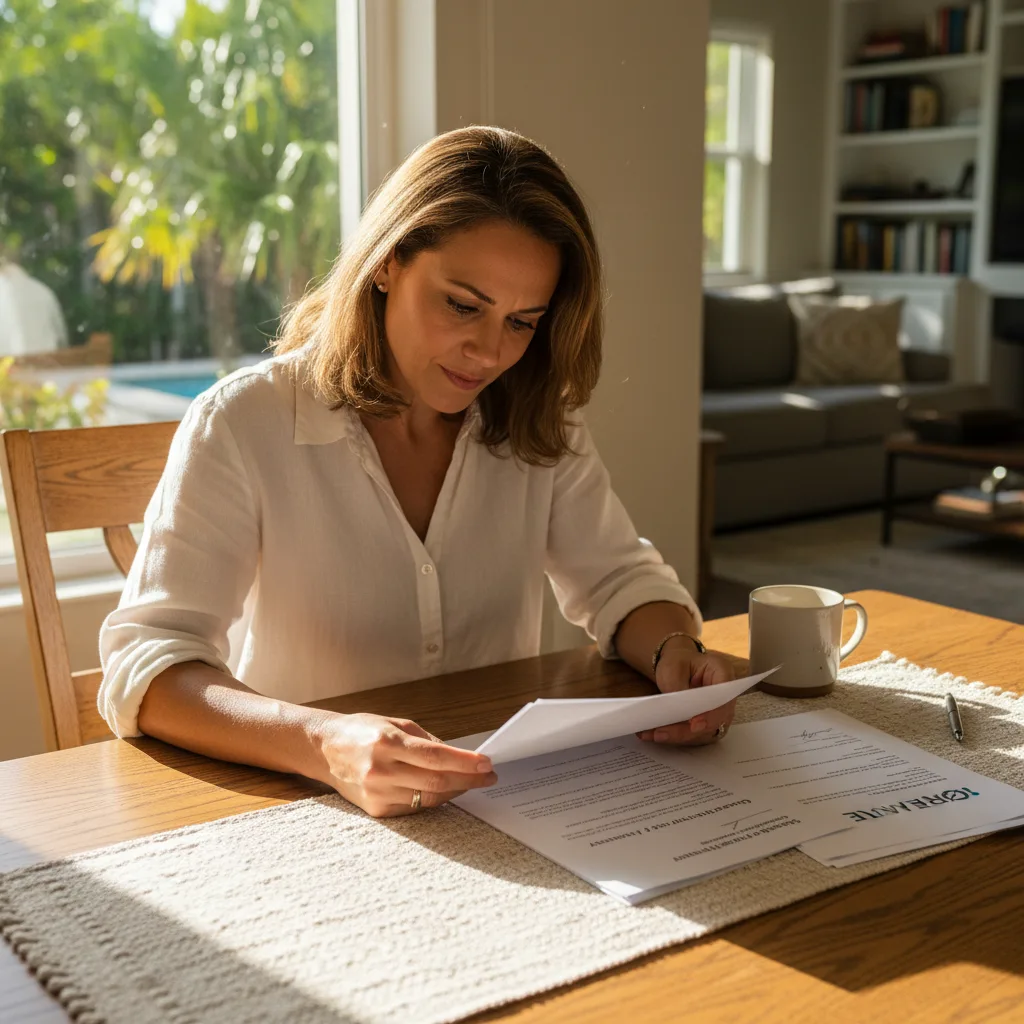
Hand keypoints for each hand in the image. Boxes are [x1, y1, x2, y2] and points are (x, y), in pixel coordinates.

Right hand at [313, 712, 496, 816]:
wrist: (324, 749)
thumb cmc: (361, 730)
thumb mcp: (395, 722)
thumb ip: (427, 740)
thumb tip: (458, 756)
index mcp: (386, 742)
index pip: (435, 757)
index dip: (464, 762)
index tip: (486, 763)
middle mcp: (380, 770)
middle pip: (436, 780)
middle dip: (468, 779)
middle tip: (488, 776)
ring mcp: (377, 793)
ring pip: (428, 797)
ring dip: (456, 791)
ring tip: (472, 782)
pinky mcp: (376, 809)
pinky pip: (415, 806)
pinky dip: (435, 798)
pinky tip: (447, 790)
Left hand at [636, 640, 737, 746]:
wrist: (676, 666)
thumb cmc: (677, 662)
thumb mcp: (674, 668)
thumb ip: (679, 690)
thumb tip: (679, 714)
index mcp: (723, 673)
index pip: (724, 698)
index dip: (712, 715)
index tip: (694, 725)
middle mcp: (726, 696)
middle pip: (714, 721)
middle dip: (687, 731)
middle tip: (662, 734)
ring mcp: (719, 712)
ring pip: (704, 732)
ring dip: (679, 737)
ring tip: (653, 734)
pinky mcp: (707, 723)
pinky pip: (695, 735)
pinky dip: (676, 737)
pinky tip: (655, 734)